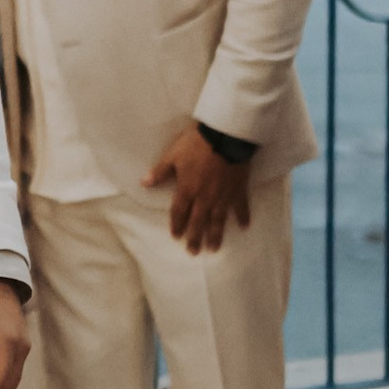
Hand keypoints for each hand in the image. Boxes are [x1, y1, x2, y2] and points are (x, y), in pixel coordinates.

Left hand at [142, 125, 250, 254]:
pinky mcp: (239, 190)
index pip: (179, 211)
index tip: (176, 237)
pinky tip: (244, 227)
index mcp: (187, 189)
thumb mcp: (173, 155)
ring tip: (214, 249)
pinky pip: (241, 207)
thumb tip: (143, 183)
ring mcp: (223, 196)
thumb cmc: (196, 144)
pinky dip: (243, 217)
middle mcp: (205, 197)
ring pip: (218, 220)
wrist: (226, 136)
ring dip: (215, 235)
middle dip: (195, 238)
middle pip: (198, 221)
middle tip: (193, 252)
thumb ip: (160, 172)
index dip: (177, 224)